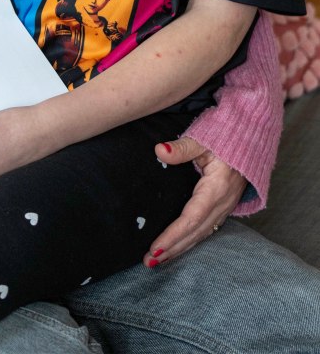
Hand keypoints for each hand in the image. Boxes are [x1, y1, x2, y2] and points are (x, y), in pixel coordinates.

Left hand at [144, 137, 246, 266]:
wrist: (251, 138)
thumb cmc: (226, 137)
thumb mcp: (203, 138)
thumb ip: (182, 147)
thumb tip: (160, 151)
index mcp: (216, 188)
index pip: (191, 219)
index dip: (173, 235)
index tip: (155, 249)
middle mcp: (222, 203)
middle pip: (195, 232)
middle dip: (172, 249)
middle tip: (149, 262)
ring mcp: (225, 207)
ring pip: (201, 234)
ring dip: (180, 248)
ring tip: (158, 260)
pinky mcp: (223, 206)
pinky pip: (206, 229)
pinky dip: (190, 240)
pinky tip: (178, 247)